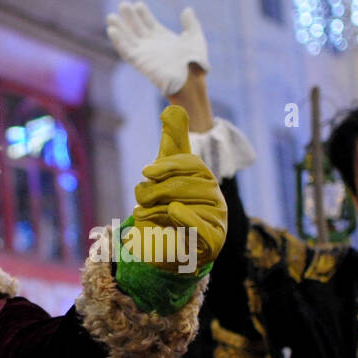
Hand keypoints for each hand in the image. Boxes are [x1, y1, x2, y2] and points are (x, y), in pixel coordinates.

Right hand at [106, 2, 208, 95]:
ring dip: (119, 28)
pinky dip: (118, 40)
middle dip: (130, 17)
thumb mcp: (195, 38)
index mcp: (163, 38)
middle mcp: (152, 45)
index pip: (149, 23)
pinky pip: (125, 50)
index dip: (143, 14)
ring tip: (111, 16)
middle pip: (137, 28)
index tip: (138, 4)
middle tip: (123, 4)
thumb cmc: (195, 62)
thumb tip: (187, 10)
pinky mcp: (139, 60)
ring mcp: (144, 53)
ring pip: (128, 38)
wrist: (190, 78)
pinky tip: (111, 30)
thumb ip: (191, 24)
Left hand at [129, 106, 226, 272]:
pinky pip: (201, 229)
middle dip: (156, 191)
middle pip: (184, 185)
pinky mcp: (214, 242)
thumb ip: (173, 144)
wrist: (176, 249)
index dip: (168, 165)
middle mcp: (215, 197)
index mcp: (205, 178)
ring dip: (157, 210)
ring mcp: (217, 220)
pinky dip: (186, 220)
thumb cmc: (172, 206)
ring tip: (143, 214)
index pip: (191, 164)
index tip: (146, 171)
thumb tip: (171, 109)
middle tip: (140, 199)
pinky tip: (172, 213)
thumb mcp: (169, 174)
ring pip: (185, 206)